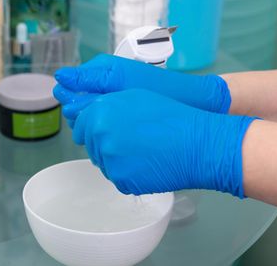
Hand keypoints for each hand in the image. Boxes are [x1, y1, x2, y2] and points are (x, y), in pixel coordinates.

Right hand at [54, 54, 231, 121]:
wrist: (195, 102)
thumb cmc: (160, 88)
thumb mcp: (118, 82)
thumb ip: (88, 80)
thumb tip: (59, 78)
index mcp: (102, 69)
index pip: (71, 86)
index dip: (73, 103)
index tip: (82, 115)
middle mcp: (106, 81)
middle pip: (80, 101)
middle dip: (85, 116)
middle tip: (98, 125)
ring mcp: (117, 96)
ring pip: (92, 113)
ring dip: (96, 124)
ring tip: (109, 130)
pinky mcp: (127, 108)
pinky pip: (107, 118)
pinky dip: (108, 127)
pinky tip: (116, 134)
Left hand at [72, 89, 255, 196]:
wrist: (195, 143)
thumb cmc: (169, 116)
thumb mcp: (133, 96)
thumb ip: (105, 106)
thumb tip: (89, 116)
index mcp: (100, 113)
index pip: (80, 127)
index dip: (90, 129)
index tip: (102, 132)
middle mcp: (99, 137)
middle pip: (92, 146)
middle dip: (105, 144)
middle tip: (131, 142)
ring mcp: (109, 160)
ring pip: (104, 163)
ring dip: (116, 159)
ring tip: (142, 152)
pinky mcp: (121, 180)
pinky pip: (118, 178)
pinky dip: (129, 174)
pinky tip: (146, 164)